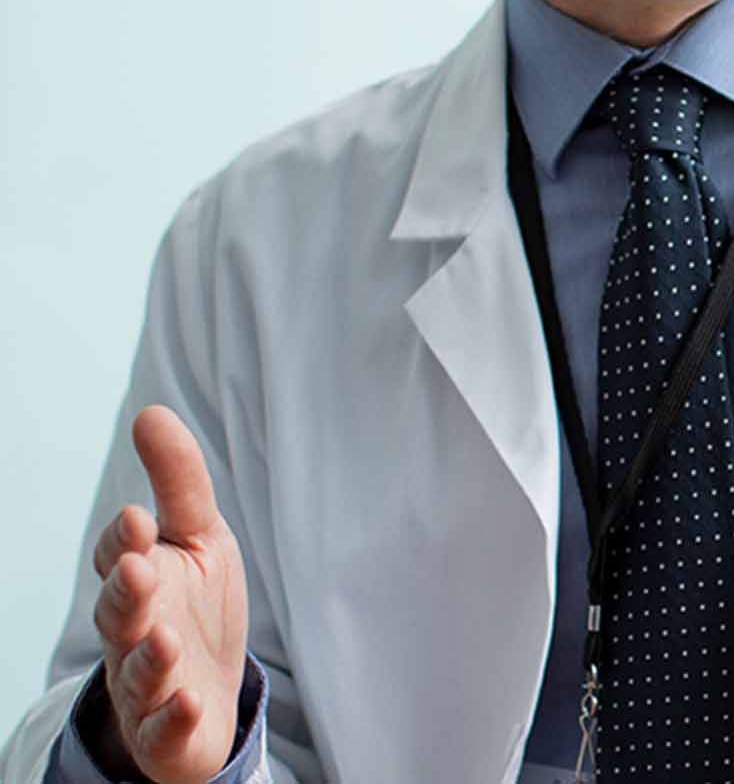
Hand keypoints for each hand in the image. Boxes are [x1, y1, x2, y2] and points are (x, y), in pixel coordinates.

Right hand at [87, 406, 249, 783]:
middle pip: (120, 612)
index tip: (141, 518)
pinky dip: (174, 717)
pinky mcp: (168, 730)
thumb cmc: (195, 606)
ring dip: (150, 655)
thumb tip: (151, 412)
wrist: (203, 694)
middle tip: (138, 569)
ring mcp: (147, 683)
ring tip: (167, 639)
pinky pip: (165, 728)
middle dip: (127, 593)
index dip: (129, 539)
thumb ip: (179, 483)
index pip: (122, 555)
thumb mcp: (199, 539)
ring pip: (139, 670)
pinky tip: (189, 703)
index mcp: (139, 580)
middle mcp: (133, 631)